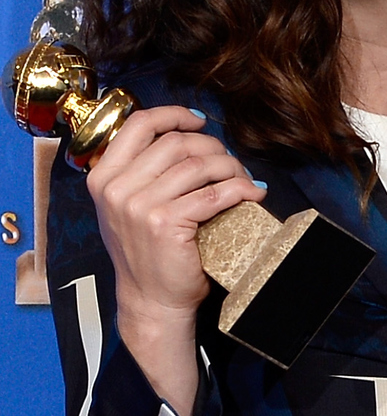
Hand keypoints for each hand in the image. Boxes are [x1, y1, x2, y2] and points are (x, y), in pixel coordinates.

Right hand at [86, 106, 262, 415]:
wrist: (151, 301)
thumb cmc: (148, 254)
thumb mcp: (129, 208)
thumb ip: (144, 172)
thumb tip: (189, 138)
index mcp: (104, 177)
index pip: (138, 125)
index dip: (173, 115)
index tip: (199, 122)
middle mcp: (117, 189)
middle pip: (177, 143)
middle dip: (213, 149)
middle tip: (232, 165)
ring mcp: (139, 206)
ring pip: (199, 165)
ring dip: (230, 168)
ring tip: (243, 180)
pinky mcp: (166, 223)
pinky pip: (214, 193)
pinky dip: (240, 189)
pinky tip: (253, 193)